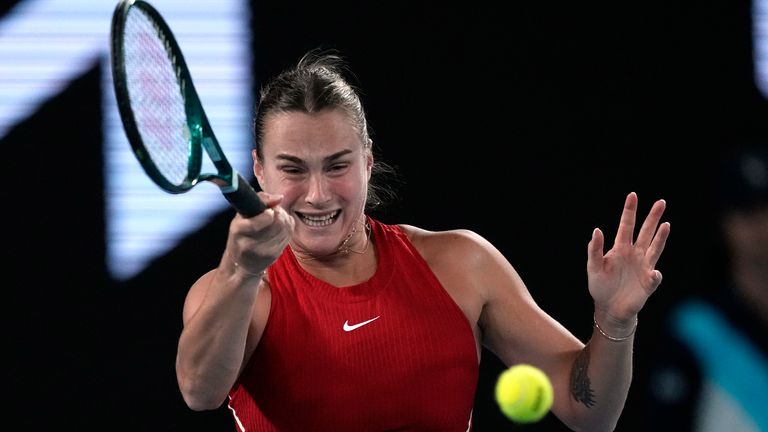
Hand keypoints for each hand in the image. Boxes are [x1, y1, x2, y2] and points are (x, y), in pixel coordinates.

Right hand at [225, 192, 293, 276]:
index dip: (268, 214)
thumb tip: (279, 198)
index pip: (257, 222)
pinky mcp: (274, 255)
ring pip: (285, 228)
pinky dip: (287, 228)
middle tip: (273, 211)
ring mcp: (263, 251)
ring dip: (284, 219)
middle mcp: (249, 243)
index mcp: (237, 229)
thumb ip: (259, 200)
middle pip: (277, 222)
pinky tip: (279, 228)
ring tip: (275, 219)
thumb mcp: (242, 215)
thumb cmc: (242, 234)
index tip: (269, 211)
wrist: (243, 262)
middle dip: (279, 213)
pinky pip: (289, 235)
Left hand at [587, 192, 669, 322]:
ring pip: (655, 248)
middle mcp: (635, 254)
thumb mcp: (593, 267)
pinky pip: (654, 277)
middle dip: (653, 217)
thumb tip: (597, 230)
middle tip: (661, 201)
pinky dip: (655, 275)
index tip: (633, 195)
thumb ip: (594, 250)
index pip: (626, 225)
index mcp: (620, 248)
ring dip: (661, 237)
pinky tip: (653, 273)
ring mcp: (644, 267)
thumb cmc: (600, 286)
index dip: (629, 211)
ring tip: (666, 224)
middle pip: (646, 232)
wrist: (610, 308)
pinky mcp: (649, 282)